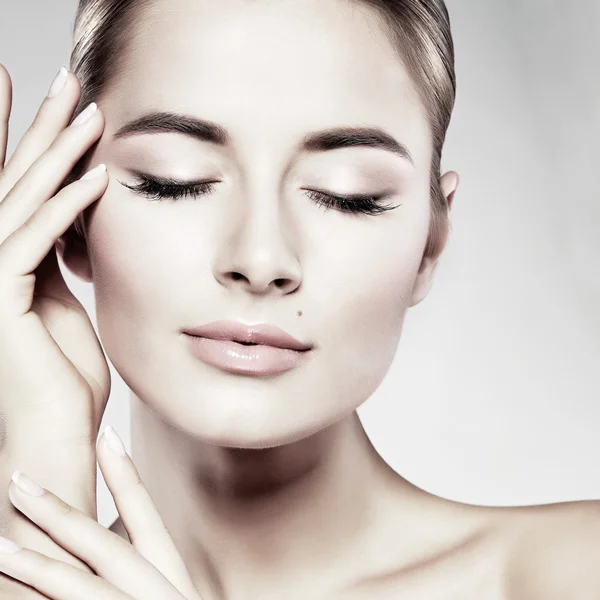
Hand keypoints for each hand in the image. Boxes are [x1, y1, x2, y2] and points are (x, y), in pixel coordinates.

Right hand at [0, 61, 109, 558]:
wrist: (52, 435)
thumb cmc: (64, 379)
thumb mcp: (62, 304)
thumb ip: (58, 260)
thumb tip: (73, 221)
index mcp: (8, 263)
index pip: (18, 188)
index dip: (31, 142)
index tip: (51, 103)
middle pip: (14, 181)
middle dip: (40, 128)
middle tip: (64, 82)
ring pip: (23, 201)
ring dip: (59, 154)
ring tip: (89, 112)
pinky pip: (37, 241)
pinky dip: (69, 208)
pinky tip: (97, 177)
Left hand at [0, 426, 201, 599]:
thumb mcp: (171, 592)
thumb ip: (145, 565)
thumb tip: (117, 533)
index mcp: (170, 573)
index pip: (146, 510)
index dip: (125, 472)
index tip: (107, 434)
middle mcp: (155, 589)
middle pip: (101, 542)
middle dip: (58, 511)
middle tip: (20, 481)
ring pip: (77, 586)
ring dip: (33, 563)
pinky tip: (14, 595)